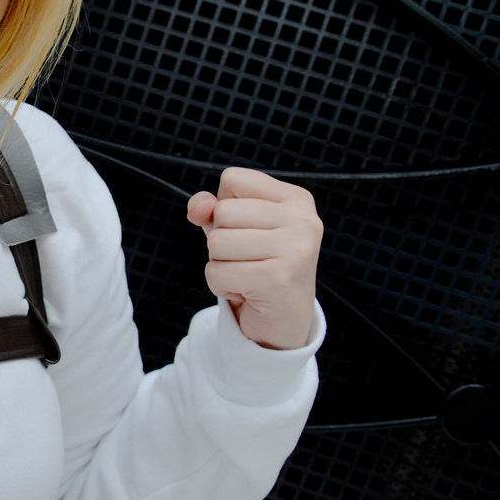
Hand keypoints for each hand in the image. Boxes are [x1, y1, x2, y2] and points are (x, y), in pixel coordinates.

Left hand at [186, 168, 322, 350]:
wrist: (283, 320)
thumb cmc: (258, 265)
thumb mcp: (233, 228)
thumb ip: (210, 208)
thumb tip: (198, 208)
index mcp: (295, 199)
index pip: (233, 179)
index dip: (225, 207)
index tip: (248, 230)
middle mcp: (302, 220)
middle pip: (223, 211)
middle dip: (221, 240)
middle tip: (248, 259)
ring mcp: (294, 249)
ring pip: (217, 242)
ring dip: (220, 264)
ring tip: (247, 273)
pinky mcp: (277, 278)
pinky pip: (217, 271)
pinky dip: (221, 285)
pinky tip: (246, 290)